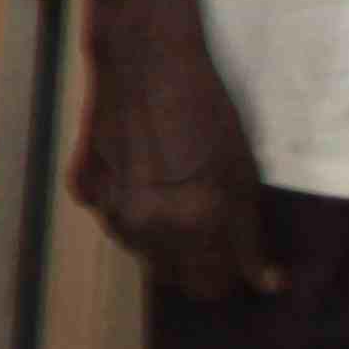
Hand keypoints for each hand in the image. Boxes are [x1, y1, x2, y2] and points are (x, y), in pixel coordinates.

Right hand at [71, 0, 281, 302]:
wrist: (144, 63)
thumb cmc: (207, 112)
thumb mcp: (242, 173)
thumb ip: (248, 234)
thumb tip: (264, 283)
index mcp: (195, 224)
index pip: (211, 286)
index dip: (231, 275)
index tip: (243, 262)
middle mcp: (149, 228)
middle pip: (175, 278)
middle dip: (198, 265)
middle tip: (214, 234)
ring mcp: (110, 211)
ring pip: (142, 252)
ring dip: (163, 239)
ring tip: (177, 198)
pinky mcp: (84, 190)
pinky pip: (114, 219)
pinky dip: (130, 210)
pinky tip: (141, 176)